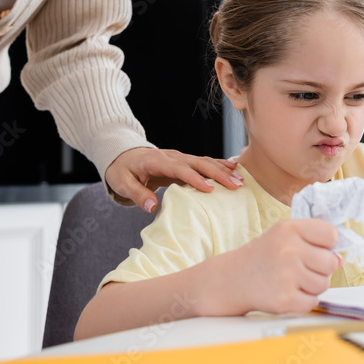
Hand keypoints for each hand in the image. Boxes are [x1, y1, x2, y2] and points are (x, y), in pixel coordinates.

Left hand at [105, 147, 241, 212]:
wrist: (124, 156)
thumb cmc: (123, 171)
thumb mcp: (123, 184)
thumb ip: (137, 195)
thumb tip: (152, 207)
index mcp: (157, 160)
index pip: (179, 169)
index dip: (195, 178)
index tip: (210, 189)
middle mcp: (172, 156)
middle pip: (198, 163)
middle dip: (218, 173)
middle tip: (236, 184)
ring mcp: (180, 157)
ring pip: (205, 161)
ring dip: (223, 170)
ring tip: (240, 179)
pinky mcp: (185, 162)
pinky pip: (204, 162)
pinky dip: (220, 165)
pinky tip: (235, 169)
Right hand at [230, 219, 342, 314]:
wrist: (235, 278)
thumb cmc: (266, 254)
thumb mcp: (285, 234)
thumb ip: (314, 240)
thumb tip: (339, 259)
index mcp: (290, 229)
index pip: (330, 234)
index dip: (327, 244)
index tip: (315, 248)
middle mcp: (288, 250)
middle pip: (331, 262)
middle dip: (322, 268)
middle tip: (303, 267)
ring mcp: (286, 276)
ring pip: (324, 284)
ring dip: (312, 285)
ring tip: (293, 279)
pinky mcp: (284, 299)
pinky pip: (313, 301)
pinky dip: (304, 300)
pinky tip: (289, 291)